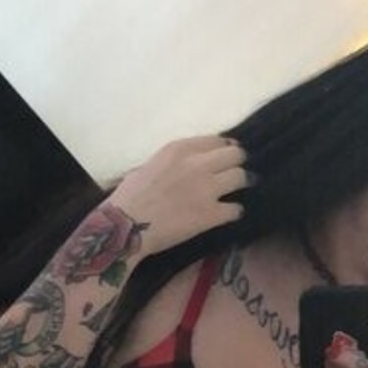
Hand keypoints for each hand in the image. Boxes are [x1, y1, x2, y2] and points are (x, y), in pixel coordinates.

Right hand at [109, 136, 248, 253]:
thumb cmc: (127, 198)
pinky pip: (236, 208)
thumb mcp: (146, 166)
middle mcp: (197, 164)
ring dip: (242, 184)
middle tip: (236, 172)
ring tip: (239, 191)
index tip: (225, 156)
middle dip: (237, 162)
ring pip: (241, 177)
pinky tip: (231, 213)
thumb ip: (168, 163)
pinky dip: (235, 211)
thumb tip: (177, 169)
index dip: (224, 148)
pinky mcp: (210, 214)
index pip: (216, 140)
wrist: (125, 227)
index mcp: (179, 149)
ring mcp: (206, 189)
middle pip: (235, 154)